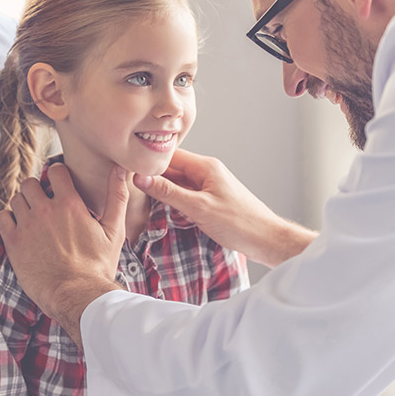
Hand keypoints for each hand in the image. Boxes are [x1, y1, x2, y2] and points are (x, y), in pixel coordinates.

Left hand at [0, 163, 128, 347]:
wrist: (77, 295)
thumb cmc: (98, 266)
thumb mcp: (114, 230)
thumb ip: (117, 197)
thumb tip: (120, 169)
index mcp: (70, 204)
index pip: (56, 170)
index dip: (58, 175)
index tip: (61, 184)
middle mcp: (45, 210)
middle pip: (30, 182)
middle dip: (37, 188)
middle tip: (45, 202)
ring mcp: (27, 225)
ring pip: (16, 198)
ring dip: (24, 203)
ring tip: (33, 216)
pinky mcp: (13, 242)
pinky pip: (1, 217)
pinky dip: (8, 218)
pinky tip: (19, 227)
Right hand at [134, 149, 316, 266]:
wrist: (267, 239)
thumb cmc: (239, 223)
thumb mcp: (198, 208)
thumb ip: (169, 193)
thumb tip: (142, 178)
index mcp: (206, 167)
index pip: (169, 156)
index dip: (148, 161)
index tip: (127, 167)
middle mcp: (207, 171)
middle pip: (172, 168)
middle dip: (152, 175)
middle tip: (127, 182)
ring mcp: (210, 185)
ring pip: (178, 181)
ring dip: (162, 188)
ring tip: (139, 194)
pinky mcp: (211, 199)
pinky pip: (186, 193)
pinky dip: (173, 198)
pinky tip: (161, 205)